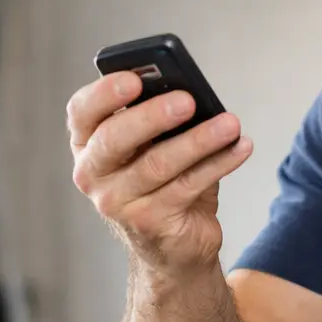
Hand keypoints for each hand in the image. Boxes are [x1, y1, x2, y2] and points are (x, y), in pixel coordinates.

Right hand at [68, 71, 253, 272]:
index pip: (82, 112)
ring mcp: (116, 202)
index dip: (104, 94)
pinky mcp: (149, 223)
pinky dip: (218, 163)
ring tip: (230, 124)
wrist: (172, 242)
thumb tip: (190, 93)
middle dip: (152, 116)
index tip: (135, 78)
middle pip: (114, 139)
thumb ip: (160, 117)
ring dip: (199, 140)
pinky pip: (187, 186)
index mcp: (87, 142)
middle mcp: (92, 173)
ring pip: (157, 164)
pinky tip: (240, 147)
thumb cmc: (161, 179)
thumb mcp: (153, 144)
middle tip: (188, 100)